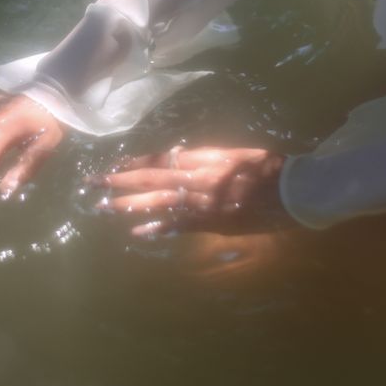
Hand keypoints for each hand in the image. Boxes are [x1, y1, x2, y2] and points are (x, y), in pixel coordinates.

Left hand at [94, 144, 288, 236]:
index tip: (113, 165)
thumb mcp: (234, 153)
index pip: (160, 160)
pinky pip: (180, 226)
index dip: (135, 163)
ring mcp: (204, 204)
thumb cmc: (267, 167)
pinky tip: (138, 232)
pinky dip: (158, 228)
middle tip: (93, 184)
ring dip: (131, 206)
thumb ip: (205, 156)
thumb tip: (177, 157)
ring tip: (105, 207)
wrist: (292, 191)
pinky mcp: (213, 224)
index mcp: (204, 159)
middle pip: (152, 180)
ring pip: (160, 204)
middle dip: (121, 182)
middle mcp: (199, 180)